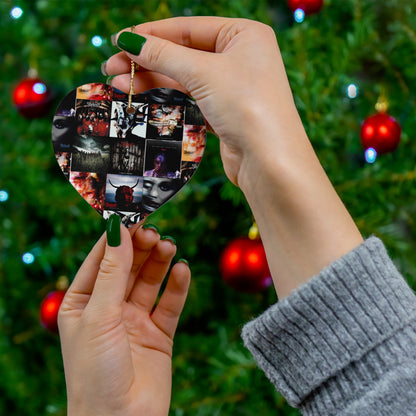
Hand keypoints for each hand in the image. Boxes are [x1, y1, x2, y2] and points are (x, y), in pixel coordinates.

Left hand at [58, 218, 189, 415]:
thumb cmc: (95, 373)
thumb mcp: (99, 315)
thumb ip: (112, 272)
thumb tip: (117, 229)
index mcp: (83, 303)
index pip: (101, 259)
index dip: (117, 237)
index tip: (133, 214)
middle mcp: (109, 309)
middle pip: (128, 267)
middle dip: (141, 247)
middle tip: (155, 232)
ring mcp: (135, 320)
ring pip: (150, 281)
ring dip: (160, 262)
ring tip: (169, 247)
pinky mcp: (159, 333)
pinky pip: (170, 303)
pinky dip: (177, 286)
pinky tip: (183, 270)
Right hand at [105, 17, 362, 298]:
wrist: (270, 161)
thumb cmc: (247, 106)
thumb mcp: (203, 72)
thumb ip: (164, 55)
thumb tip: (128, 40)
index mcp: (244, 35)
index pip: (188, 27)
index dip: (151, 34)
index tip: (119, 41)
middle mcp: (240, 57)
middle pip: (184, 53)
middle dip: (147, 60)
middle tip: (111, 67)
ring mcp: (232, 86)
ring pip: (184, 77)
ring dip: (151, 80)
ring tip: (118, 84)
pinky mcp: (224, 112)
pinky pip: (190, 98)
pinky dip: (166, 97)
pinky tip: (142, 97)